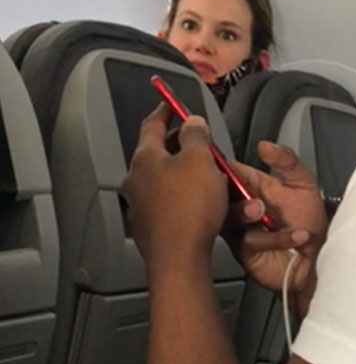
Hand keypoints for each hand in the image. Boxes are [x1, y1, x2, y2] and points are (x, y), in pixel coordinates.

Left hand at [122, 105, 227, 269]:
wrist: (179, 259)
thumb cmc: (189, 208)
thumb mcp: (200, 161)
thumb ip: (196, 137)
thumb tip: (192, 122)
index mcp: (145, 158)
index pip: (152, 125)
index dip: (165, 111)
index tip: (171, 104)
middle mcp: (137, 180)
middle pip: (159, 154)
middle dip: (181, 146)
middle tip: (202, 143)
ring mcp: (142, 205)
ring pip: (167, 180)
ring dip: (187, 174)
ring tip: (210, 176)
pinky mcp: (152, 227)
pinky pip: (171, 203)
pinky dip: (186, 197)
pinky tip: (205, 204)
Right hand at [224, 141, 327, 313]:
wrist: (321, 260)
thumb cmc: (312, 224)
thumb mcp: (305, 184)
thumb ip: (287, 161)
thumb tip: (264, 144)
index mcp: (257, 187)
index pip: (232, 172)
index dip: (223, 168)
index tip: (219, 165)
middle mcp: (247, 208)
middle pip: (222, 194)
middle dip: (230, 191)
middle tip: (249, 192)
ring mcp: (243, 229)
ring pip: (230, 217)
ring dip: (248, 213)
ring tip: (265, 211)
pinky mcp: (246, 251)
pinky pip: (249, 240)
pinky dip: (274, 238)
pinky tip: (296, 235)